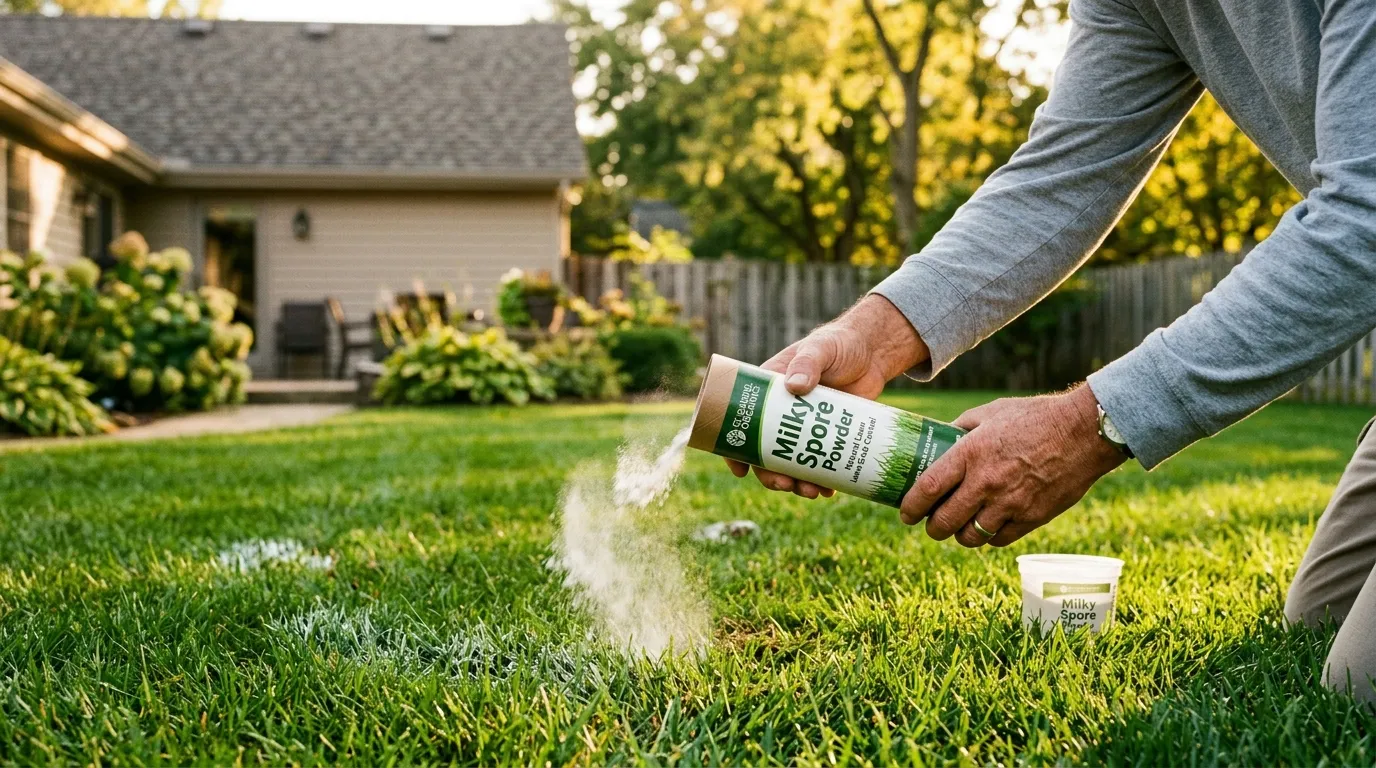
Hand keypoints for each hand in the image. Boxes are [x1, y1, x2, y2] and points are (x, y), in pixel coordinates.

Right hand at [725, 294, 929, 498]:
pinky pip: (820, 463)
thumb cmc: (840, 344)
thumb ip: (808, 362)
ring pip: (793, 463)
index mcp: (771, 391)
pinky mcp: (830, 435)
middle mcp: (785, 413)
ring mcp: (808, 427)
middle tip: (785, 484)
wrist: (874, 353)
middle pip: (767, 452)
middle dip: (771, 474)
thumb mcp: (820, 348)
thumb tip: (794, 386)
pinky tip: (828, 490)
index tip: (739, 469)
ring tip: (810, 492)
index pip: (745, 422)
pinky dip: (822, 480)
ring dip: (797, 482)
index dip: (736, 448)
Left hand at [900, 385, 1126, 546]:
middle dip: (932, 528)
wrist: (1084, 432)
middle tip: (930, 524)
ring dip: (959, 535)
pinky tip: (986, 527)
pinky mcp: (1031, 517)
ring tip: (958, 527)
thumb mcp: (991, 412)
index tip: (905, 513)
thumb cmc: (1035, 417)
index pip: (928, 489)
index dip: (911, 506)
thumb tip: (941, 437)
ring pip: (970, 537)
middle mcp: (986, 482)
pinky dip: (988, 537)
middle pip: (944, 521)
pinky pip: (998, 539)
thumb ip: (962, 427)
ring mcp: (1009, 503)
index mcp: (971, 453)